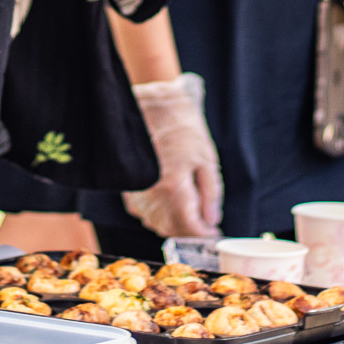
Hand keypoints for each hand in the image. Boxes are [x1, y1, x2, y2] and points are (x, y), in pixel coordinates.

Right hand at [122, 74, 223, 237]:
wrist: (149, 108)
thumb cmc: (180, 129)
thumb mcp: (206, 158)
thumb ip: (211, 194)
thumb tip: (212, 219)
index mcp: (175, 189)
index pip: (191, 229)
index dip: (205, 236)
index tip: (215, 234)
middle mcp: (152, 197)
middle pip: (173, 231)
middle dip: (191, 232)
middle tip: (206, 225)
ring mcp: (137, 195)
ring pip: (157, 224)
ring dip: (175, 225)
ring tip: (191, 213)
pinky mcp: (129, 190)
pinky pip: (145, 213)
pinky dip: (159, 214)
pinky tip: (170, 202)